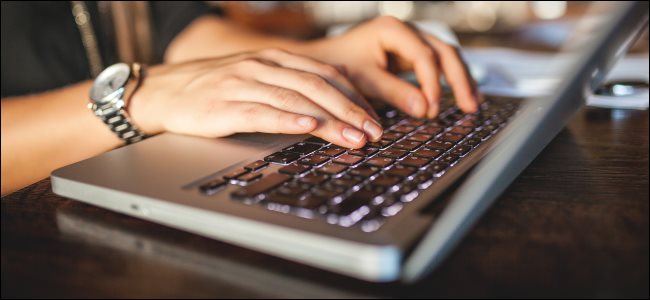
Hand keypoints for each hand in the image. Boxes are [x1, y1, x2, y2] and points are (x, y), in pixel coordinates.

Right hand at [128, 49, 383, 148]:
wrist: (162, 92)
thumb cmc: (212, 90)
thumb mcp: (256, 80)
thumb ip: (289, 88)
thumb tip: (328, 110)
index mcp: (274, 59)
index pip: (325, 74)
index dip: (354, 96)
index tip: (376, 117)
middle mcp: (263, 66)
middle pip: (317, 86)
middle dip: (351, 110)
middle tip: (375, 132)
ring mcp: (243, 84)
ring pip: (296, 99)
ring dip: (330, 120)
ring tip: (354, 138)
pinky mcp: (224, 106)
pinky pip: (262, 111)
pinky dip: (288, 119)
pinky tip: (308, 127)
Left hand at [302, 16, 480, 117]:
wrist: (321, 62)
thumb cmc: (338, 66)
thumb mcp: (365, 80)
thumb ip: (394, 93)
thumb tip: (425, 110)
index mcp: (393, 29)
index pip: (424, 56)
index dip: (432, 84)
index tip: (431, 110)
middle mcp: (406, 31)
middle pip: (444, 51)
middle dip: (458, 80)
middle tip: (469, 106)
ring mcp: (410, 41)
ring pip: (445, 57)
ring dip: (460, 80)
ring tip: (473, 104)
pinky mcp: (410, 55)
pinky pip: (436, 66)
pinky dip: (448, 82)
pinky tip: (461, 98)